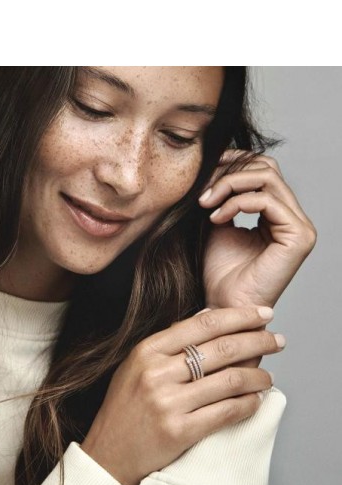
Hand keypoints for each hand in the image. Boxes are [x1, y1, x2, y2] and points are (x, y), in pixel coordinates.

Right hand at [80, 306, 283, 484]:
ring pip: (230, 380)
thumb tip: (210, 318)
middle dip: (258, 341)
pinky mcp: (179, 431)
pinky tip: (256, 399)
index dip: (239, 316)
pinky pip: (227, 411)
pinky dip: (248, 404)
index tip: (262, 314)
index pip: (203, 324)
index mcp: (147, 350)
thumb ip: (168, 342)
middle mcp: (157, 373)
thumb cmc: (126, 407)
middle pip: (222, 348)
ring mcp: (168, 402)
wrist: (108, 453)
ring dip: (258, 376)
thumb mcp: (136, 365)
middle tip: (277, 341)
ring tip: (268, 376)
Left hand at [199, 149, 316, 309]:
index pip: (262, 170)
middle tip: (202, 189)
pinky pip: (267, 201)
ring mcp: (299, 226)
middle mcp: (292, 217)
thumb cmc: (219, 274)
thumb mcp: (217, 225)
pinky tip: (216, 217)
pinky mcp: (299, 236)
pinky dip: (236, 203)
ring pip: (267, 178)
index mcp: (276, 214)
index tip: (205, 168)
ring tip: (205, 203)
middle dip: (230, 171)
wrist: (223, 306)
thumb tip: (214, 167)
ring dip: (229, 185)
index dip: (234, 161)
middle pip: (267, 168)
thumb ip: (223, 197)